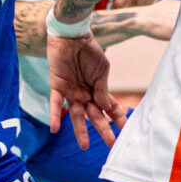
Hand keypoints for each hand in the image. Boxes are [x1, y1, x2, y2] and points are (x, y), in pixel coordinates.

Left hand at [47, 32, 126, 149]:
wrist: (72, 35)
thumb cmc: (89, 50)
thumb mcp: (102, 69)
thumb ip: (103, 88)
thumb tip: (105, 107)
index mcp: (98, 89)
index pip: (109, 107)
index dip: (117, 118)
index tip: (125, 130)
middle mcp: (84, 93)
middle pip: (94, 115)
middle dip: (103, 129)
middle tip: (110, 143)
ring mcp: (71, 91)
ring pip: (76, 115)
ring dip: (80, 130)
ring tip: (84, 146)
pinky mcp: (57, 86)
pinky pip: (55, 104)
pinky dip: (55, 116)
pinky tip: (55, 129)